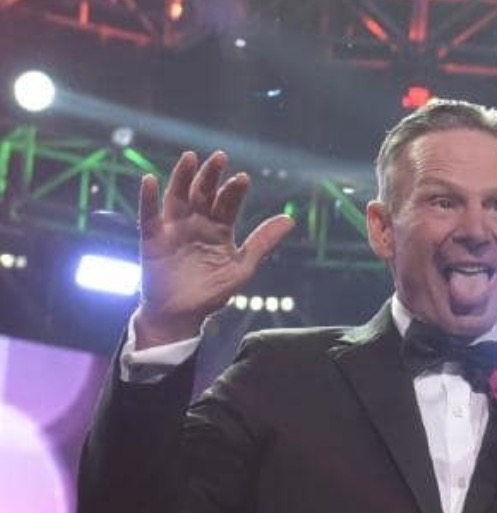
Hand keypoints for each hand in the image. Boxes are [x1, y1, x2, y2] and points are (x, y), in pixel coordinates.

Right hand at [135, 150, 294, 346]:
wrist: (182, 314)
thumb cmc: (212, 291)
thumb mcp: (242, 267)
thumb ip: (263, 242)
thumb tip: (290, 219)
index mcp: (219, 229)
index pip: (228, 204)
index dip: (234, 191)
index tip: (243, 179)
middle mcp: (197, 223)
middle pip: (203, 193)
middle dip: (211, 176)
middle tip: (220, 157)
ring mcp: (174, 229)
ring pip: (178, 197)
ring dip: (182, 177)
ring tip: (190, 157)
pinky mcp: (153, 238)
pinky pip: (149, 215)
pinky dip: (148, 198)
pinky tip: (149, 179)